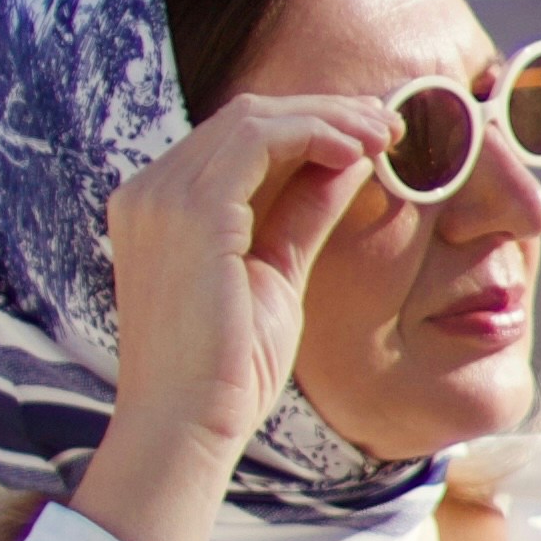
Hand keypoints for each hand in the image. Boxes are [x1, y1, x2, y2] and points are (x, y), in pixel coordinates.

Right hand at [76, 90, 395, 540]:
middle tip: (391, 126)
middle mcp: (149, 191)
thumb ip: (303, 213)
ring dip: (328, 118)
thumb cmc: (226, 371)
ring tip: (386, 135)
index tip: (372, 139)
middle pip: (244, 118)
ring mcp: (161, 195)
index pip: (236, 142)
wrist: (186, 426)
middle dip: (325, 113)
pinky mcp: (189, 208)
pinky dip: (314, 133)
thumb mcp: (276, 274)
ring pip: (254, 118)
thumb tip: (348, 162)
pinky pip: (258, 139)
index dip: (308, 128)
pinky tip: (358, 152)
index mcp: (159, 208)